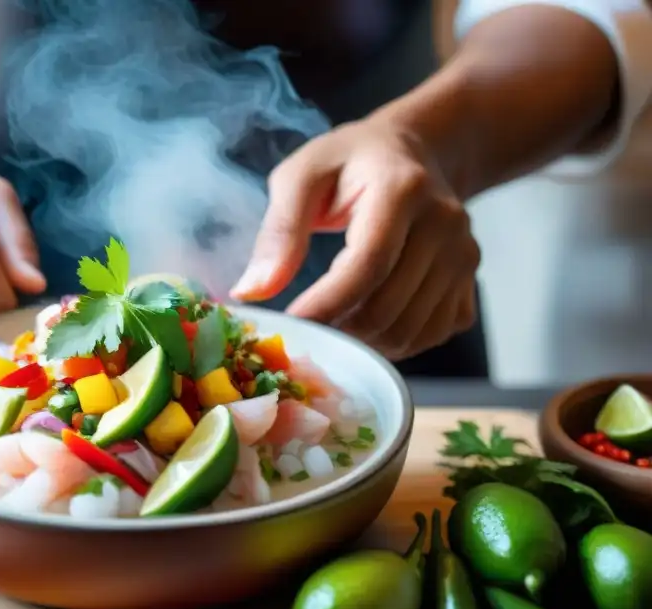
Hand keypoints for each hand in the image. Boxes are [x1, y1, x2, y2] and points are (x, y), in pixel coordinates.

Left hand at [230, 118, 479, 360]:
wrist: (420, 152)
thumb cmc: (351, 162)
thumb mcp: (303, 175)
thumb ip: (278, 230)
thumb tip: (252, 292)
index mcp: (403, 189)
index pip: (367, 266)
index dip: (326, 305)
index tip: (290, 323)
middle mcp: (446, 223)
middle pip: (388, 307)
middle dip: (339, 330)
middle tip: (306, 326)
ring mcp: (464, 255)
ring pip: (410, 331)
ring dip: (364, 343)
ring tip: (332, 323)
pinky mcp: (470, 282)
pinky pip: (431, 335)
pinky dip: (394, 343)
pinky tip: (367, 321)